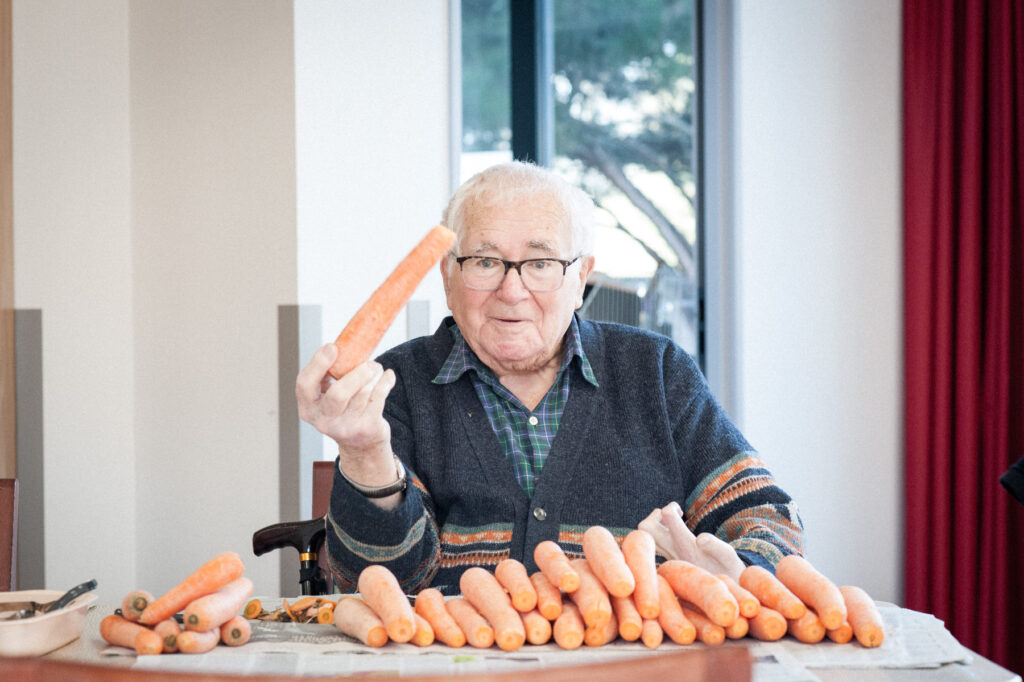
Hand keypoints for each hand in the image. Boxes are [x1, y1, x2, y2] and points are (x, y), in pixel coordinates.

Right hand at [295, 343, 396, 481]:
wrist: (361, 443)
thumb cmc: (343, 408)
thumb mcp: (328, 394)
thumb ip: (331, 374)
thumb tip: (346, 344)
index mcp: (308, 407)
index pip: (304, 385)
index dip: (317, 364)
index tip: (332, 347)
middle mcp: (323, 421)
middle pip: (338, 394)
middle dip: (356, 374)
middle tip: (368, 363)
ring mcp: (345, 428)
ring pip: (363, 394)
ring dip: (374, 375)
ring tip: (376, 369)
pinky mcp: (366, 429)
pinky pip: (378, 398)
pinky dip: (385, 382)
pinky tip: (387, 376)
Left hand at [638, 502, 744, 580]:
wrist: (725, 592)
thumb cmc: (729, 570)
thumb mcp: (728, 556)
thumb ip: (715, 546)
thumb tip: (699, 539)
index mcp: (686, 546)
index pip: (666, 516)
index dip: (671, 508)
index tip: (681, 512)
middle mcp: (672, 551)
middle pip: (645, 527)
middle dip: (654, 516)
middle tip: (669, 517)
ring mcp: (669, 556)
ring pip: (646, 536)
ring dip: (655, 524)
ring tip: (671, 523)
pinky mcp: (669, 560)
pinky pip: (653, 544)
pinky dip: (659, 533)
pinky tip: (674, 534)